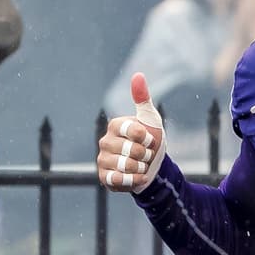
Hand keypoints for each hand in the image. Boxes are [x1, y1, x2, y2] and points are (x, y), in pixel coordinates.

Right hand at [97, 72, 165, 192]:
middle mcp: (105, 141)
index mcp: (115, 125)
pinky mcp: (104, 177)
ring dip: (141, 168)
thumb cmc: (150, 142)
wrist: (152, 168)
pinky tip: (139, 177)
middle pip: (132, 151)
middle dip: (146, 155)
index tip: (150, 141)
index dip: (148, 139)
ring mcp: (102, 160)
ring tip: (141, 165)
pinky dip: (134, 180)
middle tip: (146, 155)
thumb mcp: (150, 119)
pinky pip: (119, 180)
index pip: (135, 131)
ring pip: (126, 166)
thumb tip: (137, 74)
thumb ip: (142, 98)